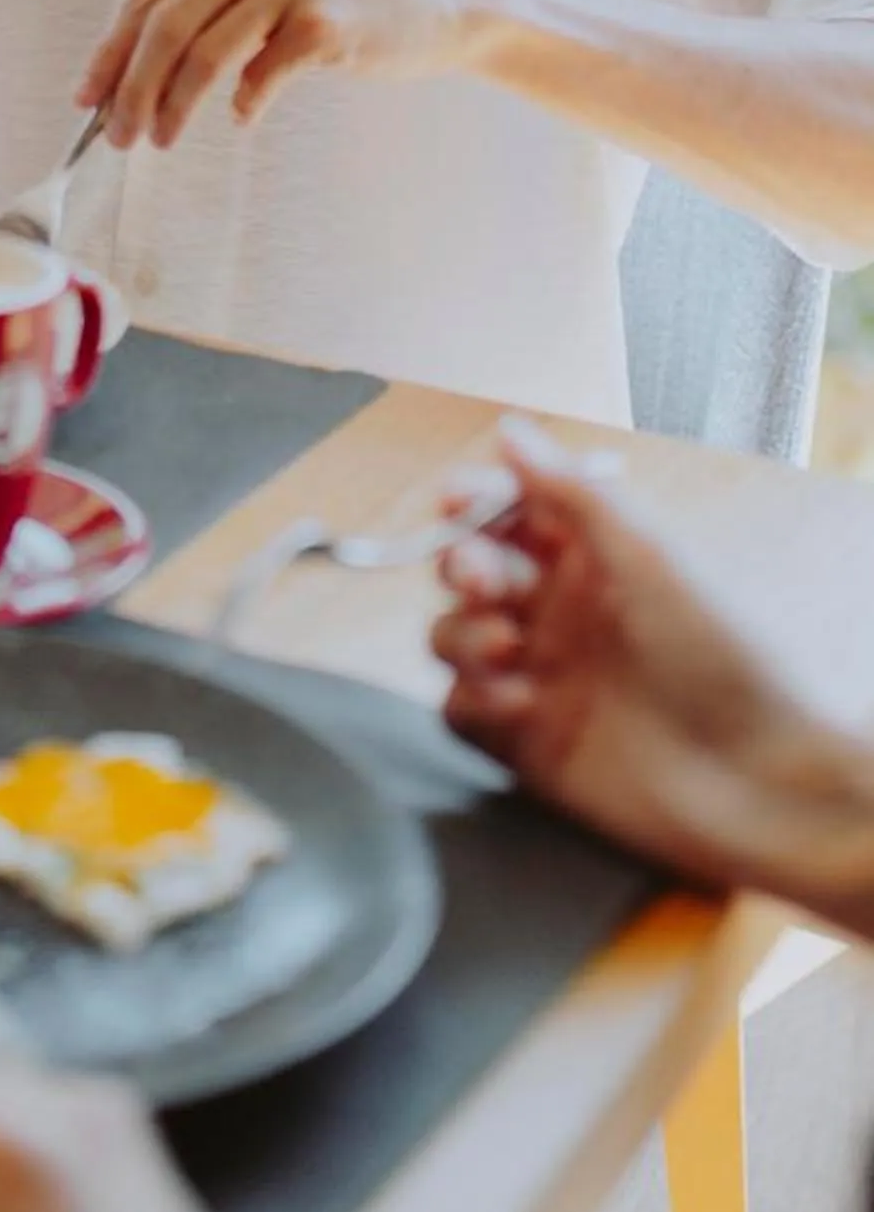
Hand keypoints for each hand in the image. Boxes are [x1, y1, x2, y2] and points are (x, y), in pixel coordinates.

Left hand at [80, 0, 487, 148]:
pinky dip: (244, 104)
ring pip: (202, 52)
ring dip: (172, 106)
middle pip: (165, 22)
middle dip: (129, 87)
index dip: (110, 50)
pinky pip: (260, 74)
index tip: (87, 97)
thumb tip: (126, 66)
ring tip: (160, 138)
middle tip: (117, 135)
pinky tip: (245, 117)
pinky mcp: (325, 18)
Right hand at [433, 419, 873, 923]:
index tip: (457, 500)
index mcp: (593, 559)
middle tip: (487, 584)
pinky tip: (519, 703)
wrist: (760, 782)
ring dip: (462, 635)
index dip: (475, 501)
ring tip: (506, 649)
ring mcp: (542, 677)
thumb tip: (511, 429)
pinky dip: (472, 699)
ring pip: (452, 636)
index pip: (509, 512)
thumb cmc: (726, 661)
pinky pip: (461, 710)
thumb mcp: (650, 558)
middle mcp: (561, 613)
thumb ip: (573, 493)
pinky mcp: (527, 742)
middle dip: (463, 566)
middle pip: (467, 570)